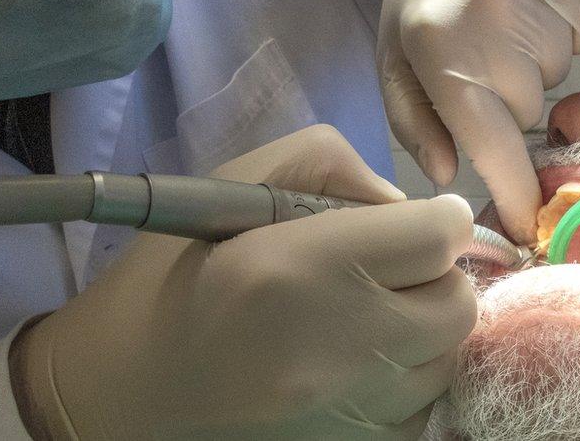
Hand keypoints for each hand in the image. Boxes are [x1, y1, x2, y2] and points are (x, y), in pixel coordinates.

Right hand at [12, 125, 477, 438]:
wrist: (120, 391)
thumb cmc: (173, 275)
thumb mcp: (235, 182)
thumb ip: (331, 166)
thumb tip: (405, 207)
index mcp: (301, 270)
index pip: (439, 236)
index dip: (437, 220)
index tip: (413, 224)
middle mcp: (338, 349)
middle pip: (458, 302)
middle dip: (437, 274)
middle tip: (390, 269)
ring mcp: (351, 414)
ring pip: (446, 356)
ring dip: (422, 328)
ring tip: (362, 319)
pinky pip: (423, 406)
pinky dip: (403, 378)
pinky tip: (353, 364)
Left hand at [377, 0, 579, 243]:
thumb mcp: (396, 49)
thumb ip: (414, 119)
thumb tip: (450, 173)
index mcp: (440, 44)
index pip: (490, 142)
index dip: (512, 192)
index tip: (524, 226)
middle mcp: (496, 17)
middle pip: (529, 110)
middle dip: (508, 94)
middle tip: (485, 48)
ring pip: (562, 74)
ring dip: (537, 58)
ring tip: (510, 13)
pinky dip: (568, 26)